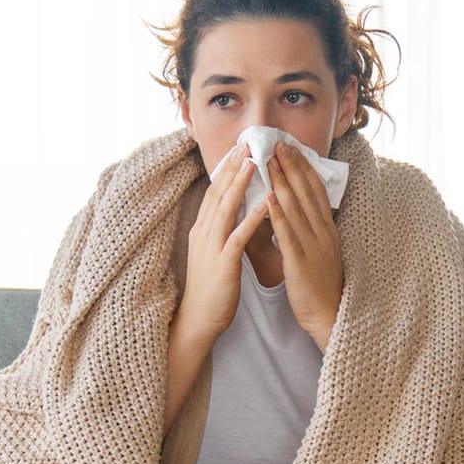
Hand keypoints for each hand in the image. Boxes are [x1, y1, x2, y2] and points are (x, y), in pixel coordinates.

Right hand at [179, 140, 269, 336]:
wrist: (199, 319)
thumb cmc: (211, 287)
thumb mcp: (213, 252)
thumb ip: (220, 229)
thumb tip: (233, 210)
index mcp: (202, 229)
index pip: (214, 192)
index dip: (226, 169)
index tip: (238, 149)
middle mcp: (204, 233)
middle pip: (218, 193)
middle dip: (232, 167)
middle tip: (246, 144)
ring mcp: (212, 247)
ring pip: (226, 209)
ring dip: (240, 184)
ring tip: (254, 163)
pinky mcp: (223, 264)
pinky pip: (238, 237)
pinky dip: (250, 218)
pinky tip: (264, 204)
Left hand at [266, 141, 343, 350]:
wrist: (329, 315)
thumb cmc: (320, 286)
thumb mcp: (320, 251)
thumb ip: (310, 230)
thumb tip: (296, 210)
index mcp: (326, 229)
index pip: (315, 191)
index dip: (303, 167)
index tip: (291, 148)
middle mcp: (322, 232)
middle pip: (306, 192)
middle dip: (291, 166)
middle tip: (277, 143)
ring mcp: (313, 245)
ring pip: (296, 207)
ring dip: (282, 182)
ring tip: (269, 161)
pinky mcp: (300, 262)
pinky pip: (288, 234)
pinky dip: (278, 214)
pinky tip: (268, 198)